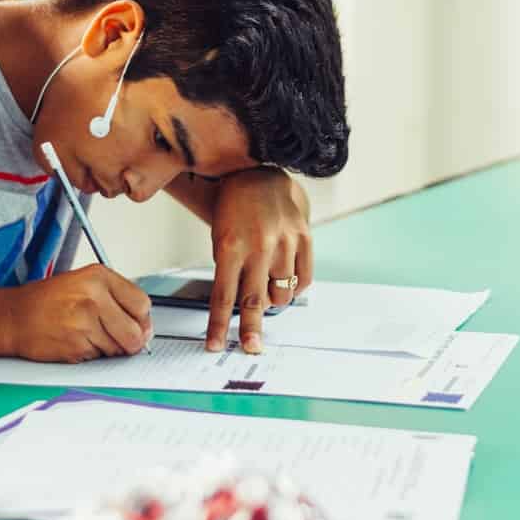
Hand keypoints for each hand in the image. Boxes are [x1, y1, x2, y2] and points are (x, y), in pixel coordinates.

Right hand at [7, 264, 152, 361]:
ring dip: (108, 349)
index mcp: (99, 276)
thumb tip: (143, 327)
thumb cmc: (47, 301)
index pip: (142, 304)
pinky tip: (75, 341)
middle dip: (130, 341)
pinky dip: (91, 355)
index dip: (142, 320)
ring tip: (87, 335)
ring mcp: (84, 321)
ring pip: (118, 348)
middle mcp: (93, 296)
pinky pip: (98, 358)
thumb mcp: (84, 283)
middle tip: (118, 339)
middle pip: (135, 331)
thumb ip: (116, 299)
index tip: (137, 325)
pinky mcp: (75, 344)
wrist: (13, 316)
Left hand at [205, 167, 312, 353]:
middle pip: (254, 300)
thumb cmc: (233, 208)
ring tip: (265, 291)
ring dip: (272, 301)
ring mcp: (284, 241)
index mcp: (230, 245)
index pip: (223, 295)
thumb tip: (248, 308)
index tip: (215, 345)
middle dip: (251, 329)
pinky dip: (294, 288)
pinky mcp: (304, 237)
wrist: (259, 172)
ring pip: (282, 293)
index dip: (218, 325)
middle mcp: (259, 245)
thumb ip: (230, 271)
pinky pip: (304, 278)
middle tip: (250, 347)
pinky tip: (284, 282)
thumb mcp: (220, 237)